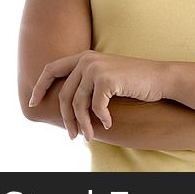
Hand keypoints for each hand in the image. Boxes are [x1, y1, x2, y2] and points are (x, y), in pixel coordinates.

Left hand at [27, 50, 163, 141]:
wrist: (161, 78)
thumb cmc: (135, 81)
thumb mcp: (106, 77)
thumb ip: (85, 81)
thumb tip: (63, 104)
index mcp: (85, 57)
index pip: (51, 69)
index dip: (39, 87)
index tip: (33, 102)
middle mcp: (87, 60)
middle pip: (64, 95)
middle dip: (67, 119)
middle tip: (73, 135)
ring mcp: (96, 69)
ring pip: (78, 104)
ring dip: (83, 124)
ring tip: (89, 137)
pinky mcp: (107, 80)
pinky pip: (95, 107)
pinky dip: (101, 119)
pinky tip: (109, 123)